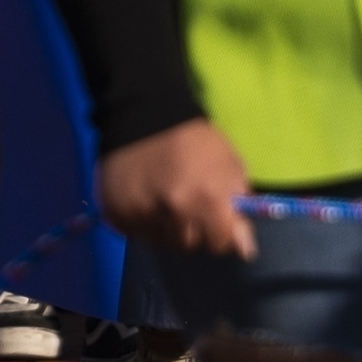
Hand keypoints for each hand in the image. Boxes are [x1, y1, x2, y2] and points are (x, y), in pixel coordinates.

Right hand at [97, 116, 258, 258]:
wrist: (144, 113)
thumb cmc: (194, 139)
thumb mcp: (230, 164)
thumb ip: (239, 206)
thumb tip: (244, 249)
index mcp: (206, 199)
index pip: (220, 243)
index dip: (221, 231)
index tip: (215, 219)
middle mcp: (175, 211)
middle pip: (189, 245)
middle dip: (193, 229)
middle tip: (187, 205)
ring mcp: (143, 214)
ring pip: (162, 242)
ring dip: (167, 228)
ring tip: (164, 202)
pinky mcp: (117, 213)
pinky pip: (137, 234)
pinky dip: (144, 223)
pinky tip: (146, 202)